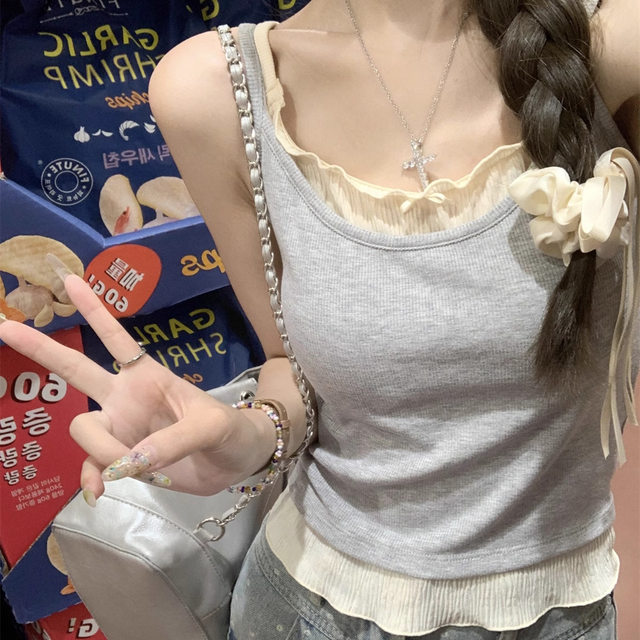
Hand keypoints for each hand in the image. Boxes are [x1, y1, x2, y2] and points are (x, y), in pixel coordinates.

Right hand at [0, 274, 273, 501]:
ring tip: (132, 468)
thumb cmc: (228, 430)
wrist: (236, 462)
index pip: (115, 338)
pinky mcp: (122, 460)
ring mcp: (120, 429)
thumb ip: (172, 440)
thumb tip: (128, 462)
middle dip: (42, 349)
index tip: (69, 280)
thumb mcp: (211, 426)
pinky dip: (92, 478)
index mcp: (147, 376)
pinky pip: (92, 466)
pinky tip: (100, 491)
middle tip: (5, 328)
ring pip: (83, 430)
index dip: (93, 310)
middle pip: (75, 370)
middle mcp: (125, 398)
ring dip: (100, 451)